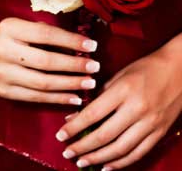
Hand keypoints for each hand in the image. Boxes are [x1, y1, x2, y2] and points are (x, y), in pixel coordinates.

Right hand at [0, 18, 98, 103]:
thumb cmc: (9, 36)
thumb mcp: (23, 27)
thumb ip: (47, 34)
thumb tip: (79, 46)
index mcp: (11, 29)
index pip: (46, 34)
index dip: (72, 40)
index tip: (93, 46)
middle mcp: (4, 51)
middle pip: (46, 61)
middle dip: (74, 65)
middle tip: (95, 67)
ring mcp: (3, 75)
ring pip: (43, 83)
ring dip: (70, 84)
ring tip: (90, 83)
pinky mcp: (5, 92)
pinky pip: (36, 98)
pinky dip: (58, 99)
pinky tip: (75, 98)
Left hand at [56, 34, 181, 169]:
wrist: (179, 69)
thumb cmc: (146, 68)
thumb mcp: (120, 75)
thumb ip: (100, 95)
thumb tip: (79, 114)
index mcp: (124, 90)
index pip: (93, 114)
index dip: (74, 127)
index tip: (60, 136)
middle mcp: (137, 109)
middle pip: (104, 136)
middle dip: (82, 147)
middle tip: (67, 153)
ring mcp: (150, 123)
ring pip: (120, 149)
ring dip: (98, 158)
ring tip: (81, 162)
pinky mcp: (159, 131)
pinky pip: (138, 153)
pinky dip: (120, 163)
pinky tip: (106, 167)